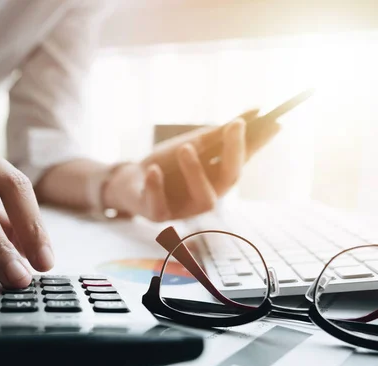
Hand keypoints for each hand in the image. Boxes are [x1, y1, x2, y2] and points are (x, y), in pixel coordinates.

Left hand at [103, 110, 279, 220]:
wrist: (129, 181)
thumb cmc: (165, 164)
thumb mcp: (191, 144)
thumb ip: (218, 133)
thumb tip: (256, 111)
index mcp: (217, 178)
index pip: (243, 159)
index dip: (259, 143)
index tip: (275, 122)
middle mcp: (208, 195)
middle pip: (229, 180)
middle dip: (235, 153)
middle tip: (235, 125)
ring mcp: (184, 209)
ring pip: (203, 199)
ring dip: (196, 172)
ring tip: (186, 147)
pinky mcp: (158, 215)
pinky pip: (159, 206)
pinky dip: (156, 187)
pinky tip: (153, 170)